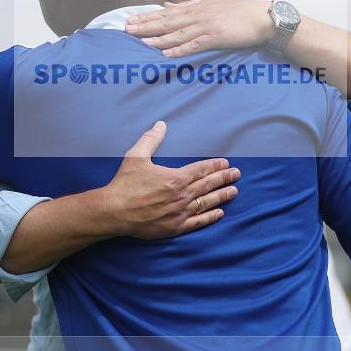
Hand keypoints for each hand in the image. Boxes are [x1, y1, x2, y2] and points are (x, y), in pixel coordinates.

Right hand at [100, 121, 240, 238]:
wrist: (114, 211)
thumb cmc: (125, 184)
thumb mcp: (136, 156)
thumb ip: (151, 139)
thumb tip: (160, 124)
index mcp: (176, 178)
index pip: (201, 170)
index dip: (215, 166)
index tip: (225, 163)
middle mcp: (182, 195)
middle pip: (208, 185)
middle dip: (224, 178)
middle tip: (236, 174)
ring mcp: (180, 212)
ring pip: (207, 203)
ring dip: (222, 196)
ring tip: (234, 191)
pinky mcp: (175, 227)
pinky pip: (198, 222)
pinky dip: (210, 217)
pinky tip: (220, 213)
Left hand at [125, 0, 272, 57]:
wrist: (262, 19)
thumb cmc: (239, 14)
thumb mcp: (212, 5)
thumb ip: (189, 6)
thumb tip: (166, 5)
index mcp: (197, 6)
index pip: (167, 12)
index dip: (148, 17)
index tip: (131, 20)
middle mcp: (199, 14)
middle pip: (168, 21)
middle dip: (146, 25)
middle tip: (127, 29)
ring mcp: (207, 25)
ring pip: (178, 32)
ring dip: (158, 38)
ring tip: (141, 42)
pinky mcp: (216, 37)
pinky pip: (194, 44)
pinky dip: (180, 49)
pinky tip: (167, 54)